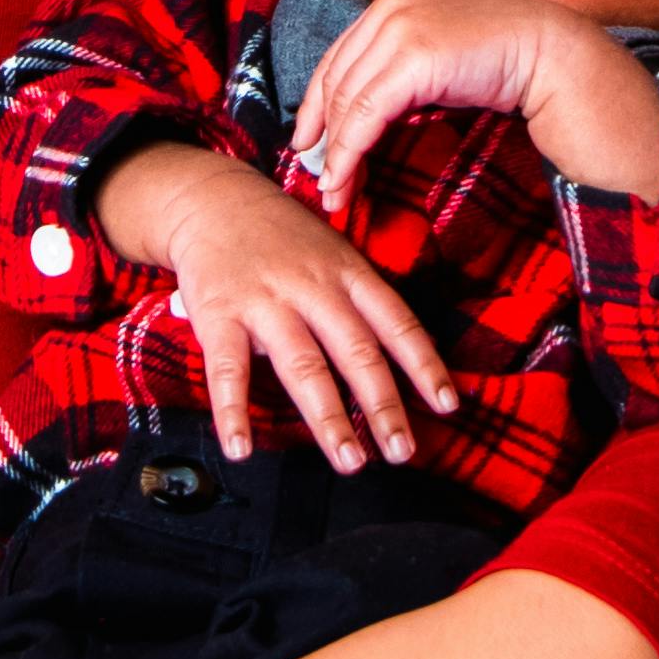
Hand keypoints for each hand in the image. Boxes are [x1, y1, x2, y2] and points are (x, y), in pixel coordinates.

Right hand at [150, 159, 458, 473]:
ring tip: (349, 460)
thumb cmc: (282, 237)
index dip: (424, 363)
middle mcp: (313, 286)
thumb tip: (400, 361)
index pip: (395, 321)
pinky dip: (233, 412)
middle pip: (356, 350)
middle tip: (401, 450)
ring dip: (328, 418)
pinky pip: (227, 369)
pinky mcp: (219, 313)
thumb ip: (359, 300)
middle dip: (382, 404)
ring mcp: (266, 300)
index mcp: (347, 272)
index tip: (446, 405)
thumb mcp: (333, 252)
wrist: (212, 198)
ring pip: (303, 365)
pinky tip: (241, 448)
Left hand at [286, 0, 658, 216]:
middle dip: (321, 138)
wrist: (551, 54)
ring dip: (335, 155)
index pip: (335, 61)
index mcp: (390, 5)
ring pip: (345, 102)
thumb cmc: (500, 63)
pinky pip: (365, 114)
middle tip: (320, 181)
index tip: (310, 147)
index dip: (315, 108)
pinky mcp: (412, 59)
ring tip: (334, 193)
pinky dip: (350, 152)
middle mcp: (388, 10)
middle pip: (334, 83)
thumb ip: (399, 76)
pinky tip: (347, 178)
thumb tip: (360, 121)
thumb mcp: (438, 61)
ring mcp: (399, 30)